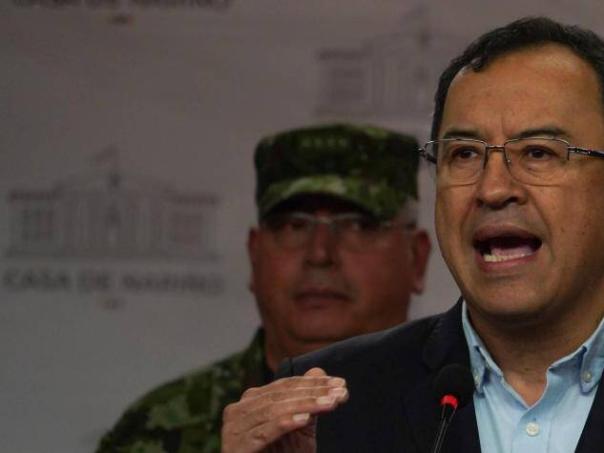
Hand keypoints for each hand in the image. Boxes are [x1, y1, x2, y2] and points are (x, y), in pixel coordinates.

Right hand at [221, 367, 347, 452]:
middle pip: (281, 396)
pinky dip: (285, 423)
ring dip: (306, 405)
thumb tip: (318, 370)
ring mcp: (234, 429)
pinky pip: (264, 432)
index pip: (285, 386)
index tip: (340, 384)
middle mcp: (238, 410)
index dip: (313, 383)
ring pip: (275, 411)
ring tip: (330, 403)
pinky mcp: (237, 447)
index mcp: (251, 401)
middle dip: (314, 392)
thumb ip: (306, 401)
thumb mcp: (298, 429)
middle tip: (340, 392)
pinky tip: (305, 419)